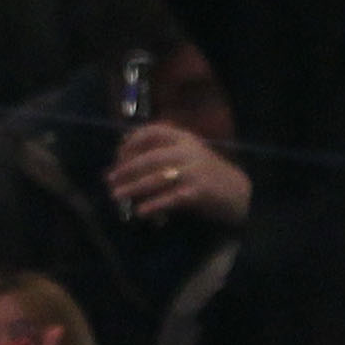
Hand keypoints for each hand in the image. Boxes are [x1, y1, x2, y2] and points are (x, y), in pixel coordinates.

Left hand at [107, 119, 250, 224]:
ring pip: (156, 178)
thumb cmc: (202, 173)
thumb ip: (160, 153)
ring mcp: (194, 171)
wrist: (235, 190)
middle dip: (126, 169)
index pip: (153, 132)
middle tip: (109, 180)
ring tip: (116, 195)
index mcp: (183, 138)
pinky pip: (171, 198)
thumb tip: (122, 161)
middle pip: (150, 157)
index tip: (117, 154)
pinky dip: (154, 205)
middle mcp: (187, 151)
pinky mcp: (198, 191)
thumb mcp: (184, 154)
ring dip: (133, 187)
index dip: (132, 142)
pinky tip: (139, 212)